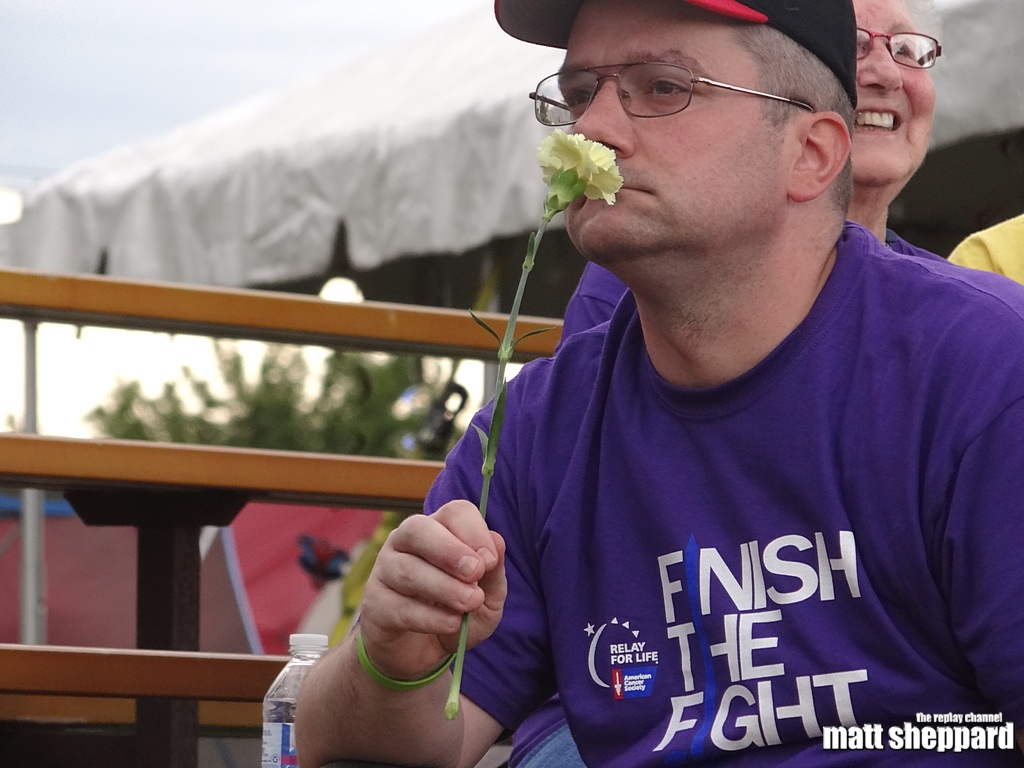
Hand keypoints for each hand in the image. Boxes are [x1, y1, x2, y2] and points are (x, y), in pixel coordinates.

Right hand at [358, 499, 505, 681]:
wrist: (422, 653)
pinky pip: (398, 605)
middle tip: (475, 572)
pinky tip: (451, 623)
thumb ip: (493, 573)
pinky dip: (428, 616)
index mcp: (438, 530)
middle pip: (418, 528)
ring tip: (470, 603)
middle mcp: (406, 543)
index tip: (490, 561)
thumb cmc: (456, 613)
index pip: (453, 513)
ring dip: (444, 586)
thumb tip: (497, 541)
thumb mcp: (487, 598)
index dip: (473, 531)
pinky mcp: (375, 605)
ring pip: (407, 569)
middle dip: (449, 550)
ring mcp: (385, 571)